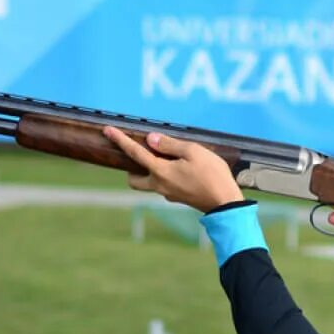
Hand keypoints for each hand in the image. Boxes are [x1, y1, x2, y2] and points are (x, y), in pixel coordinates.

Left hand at [102, 126, 243, 212]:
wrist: (226, 203)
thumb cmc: (212, 175)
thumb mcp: (193, 152)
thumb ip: (170, 145)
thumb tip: (150, 140)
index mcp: (160, 172)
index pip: (134, 153)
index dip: (120, 140)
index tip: (107, 130)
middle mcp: (159, 185)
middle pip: (134, 179)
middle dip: (131, 167)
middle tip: (142, 153)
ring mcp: (168, 194)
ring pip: (149, 183)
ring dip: (150, 171)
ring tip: (168, 157)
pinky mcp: (178, 198)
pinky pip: (164, 185)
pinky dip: (166, 175)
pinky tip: (182, 168)